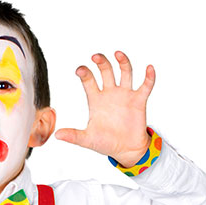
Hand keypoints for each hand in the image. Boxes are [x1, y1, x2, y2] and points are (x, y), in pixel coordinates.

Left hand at [55, 51, 154, 167]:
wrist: (125, 150)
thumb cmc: (105, 143)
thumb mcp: (87, 139)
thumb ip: (73, 136)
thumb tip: (57, 135)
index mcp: (96, 100)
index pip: (89, 81)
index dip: (85, 73)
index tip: (80, 70)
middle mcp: (110, 93)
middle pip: (106, 71)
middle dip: (101, 62)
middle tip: (96, 57)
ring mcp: (125, 95)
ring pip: (125, 73)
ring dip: (122, 62)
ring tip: (118, 54)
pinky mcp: (139, 101)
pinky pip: (145, 86)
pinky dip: (148, 77)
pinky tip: (149, 68)